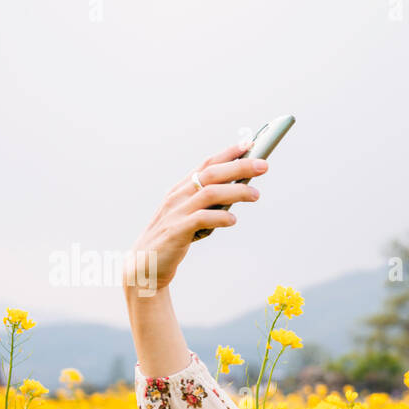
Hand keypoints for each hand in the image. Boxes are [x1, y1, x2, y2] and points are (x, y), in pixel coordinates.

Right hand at [123, 142, 267, 295]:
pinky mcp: (176, 231)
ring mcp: (176, 212)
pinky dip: (219, 218)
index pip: (207, 164)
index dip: (229, 153)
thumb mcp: (192, 215)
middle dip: (239, 166)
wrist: (145, 264)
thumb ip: (211, 204)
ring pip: (209, 193)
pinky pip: (200, 219)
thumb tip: (240, 193)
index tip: (250, 144)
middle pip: (211, 174)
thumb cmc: (174, 237)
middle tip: (263, 164)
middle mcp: (179, 196)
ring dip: (235, 191)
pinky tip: (232, 220)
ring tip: (256, 194)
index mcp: (182, 189)